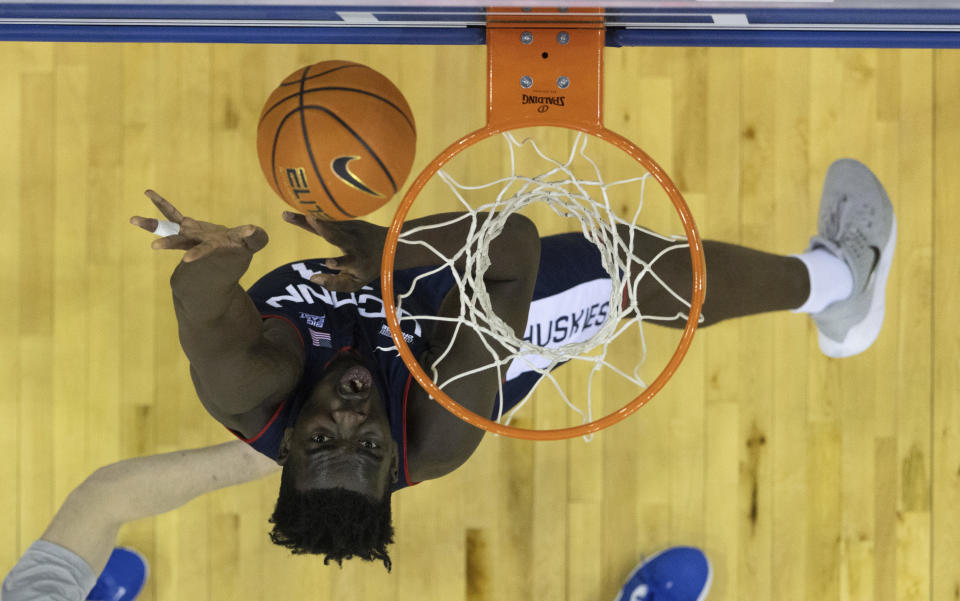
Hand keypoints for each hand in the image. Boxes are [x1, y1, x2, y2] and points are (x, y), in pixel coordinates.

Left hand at [130, 190, 267, 262]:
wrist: (229, 250)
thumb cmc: (243, 247)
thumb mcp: (254, 243)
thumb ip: (256, 238)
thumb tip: (252, 229)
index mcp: (213, 246)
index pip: (205, 250)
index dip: (197, 253)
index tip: (187, 260)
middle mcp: (196, 242)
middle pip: (180, 242)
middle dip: (168, 243)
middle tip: (153, 246)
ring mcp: (189, 234)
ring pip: (169, 228)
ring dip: (152, 224)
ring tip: (132, 220)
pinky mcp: (186, 225)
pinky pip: (172, 213)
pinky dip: (161, 203)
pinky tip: (147, 192)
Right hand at [282, 211, 385, 291]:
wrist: (390, 245)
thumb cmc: (368, 269)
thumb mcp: (356, 282)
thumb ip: (336, 284)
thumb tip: (313, 279)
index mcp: (358, 262)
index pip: (347, 263)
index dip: (339, 263)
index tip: (330, 263)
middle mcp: (354, 243)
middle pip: (337, 235)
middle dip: (323, 228)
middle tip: (309, 219)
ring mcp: (351, 230)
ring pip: (327, 225)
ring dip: (307, 220)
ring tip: (287, 216)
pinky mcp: (347, 222)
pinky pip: (327, 222)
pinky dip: (311, 220)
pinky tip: (292, 216)